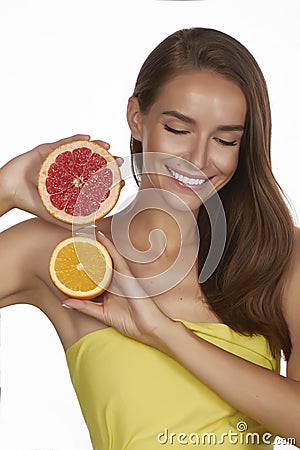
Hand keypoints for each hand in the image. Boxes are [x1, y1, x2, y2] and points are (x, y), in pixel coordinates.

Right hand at [0, 135, 123, 227]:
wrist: (8, 191)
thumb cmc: (30, 203)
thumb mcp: (55, 215)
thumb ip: (72, 222)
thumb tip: (93, 231)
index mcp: (72, 185)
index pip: (94, 182)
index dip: (109, 181)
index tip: (122, 182)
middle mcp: (68, 170)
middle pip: (91, 164)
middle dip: (107, 162)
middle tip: (120, 162)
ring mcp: (59, 158)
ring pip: (80, 151)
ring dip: (95, 147)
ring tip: (107, 147)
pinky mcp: (48, 149)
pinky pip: (63, 142)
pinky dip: (75, 139)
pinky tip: (87, 138)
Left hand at [62, 231, 173, 346]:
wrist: (148, 327)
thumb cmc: (130, 321)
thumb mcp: (101, 313)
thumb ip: (84, 306)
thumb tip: (65, 302)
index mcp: (109, 288)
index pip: (94, 273)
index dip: (84, 263)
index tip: (71, 254)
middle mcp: (115, 279)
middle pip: (100, 262)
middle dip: (89, 251)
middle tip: (76, 237)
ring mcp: (121, 275)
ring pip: (107, 256)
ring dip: (97, 245)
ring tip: (84, 232)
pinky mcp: (127, 274)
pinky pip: (116, 257)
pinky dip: (108, 246)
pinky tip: (100, 237)